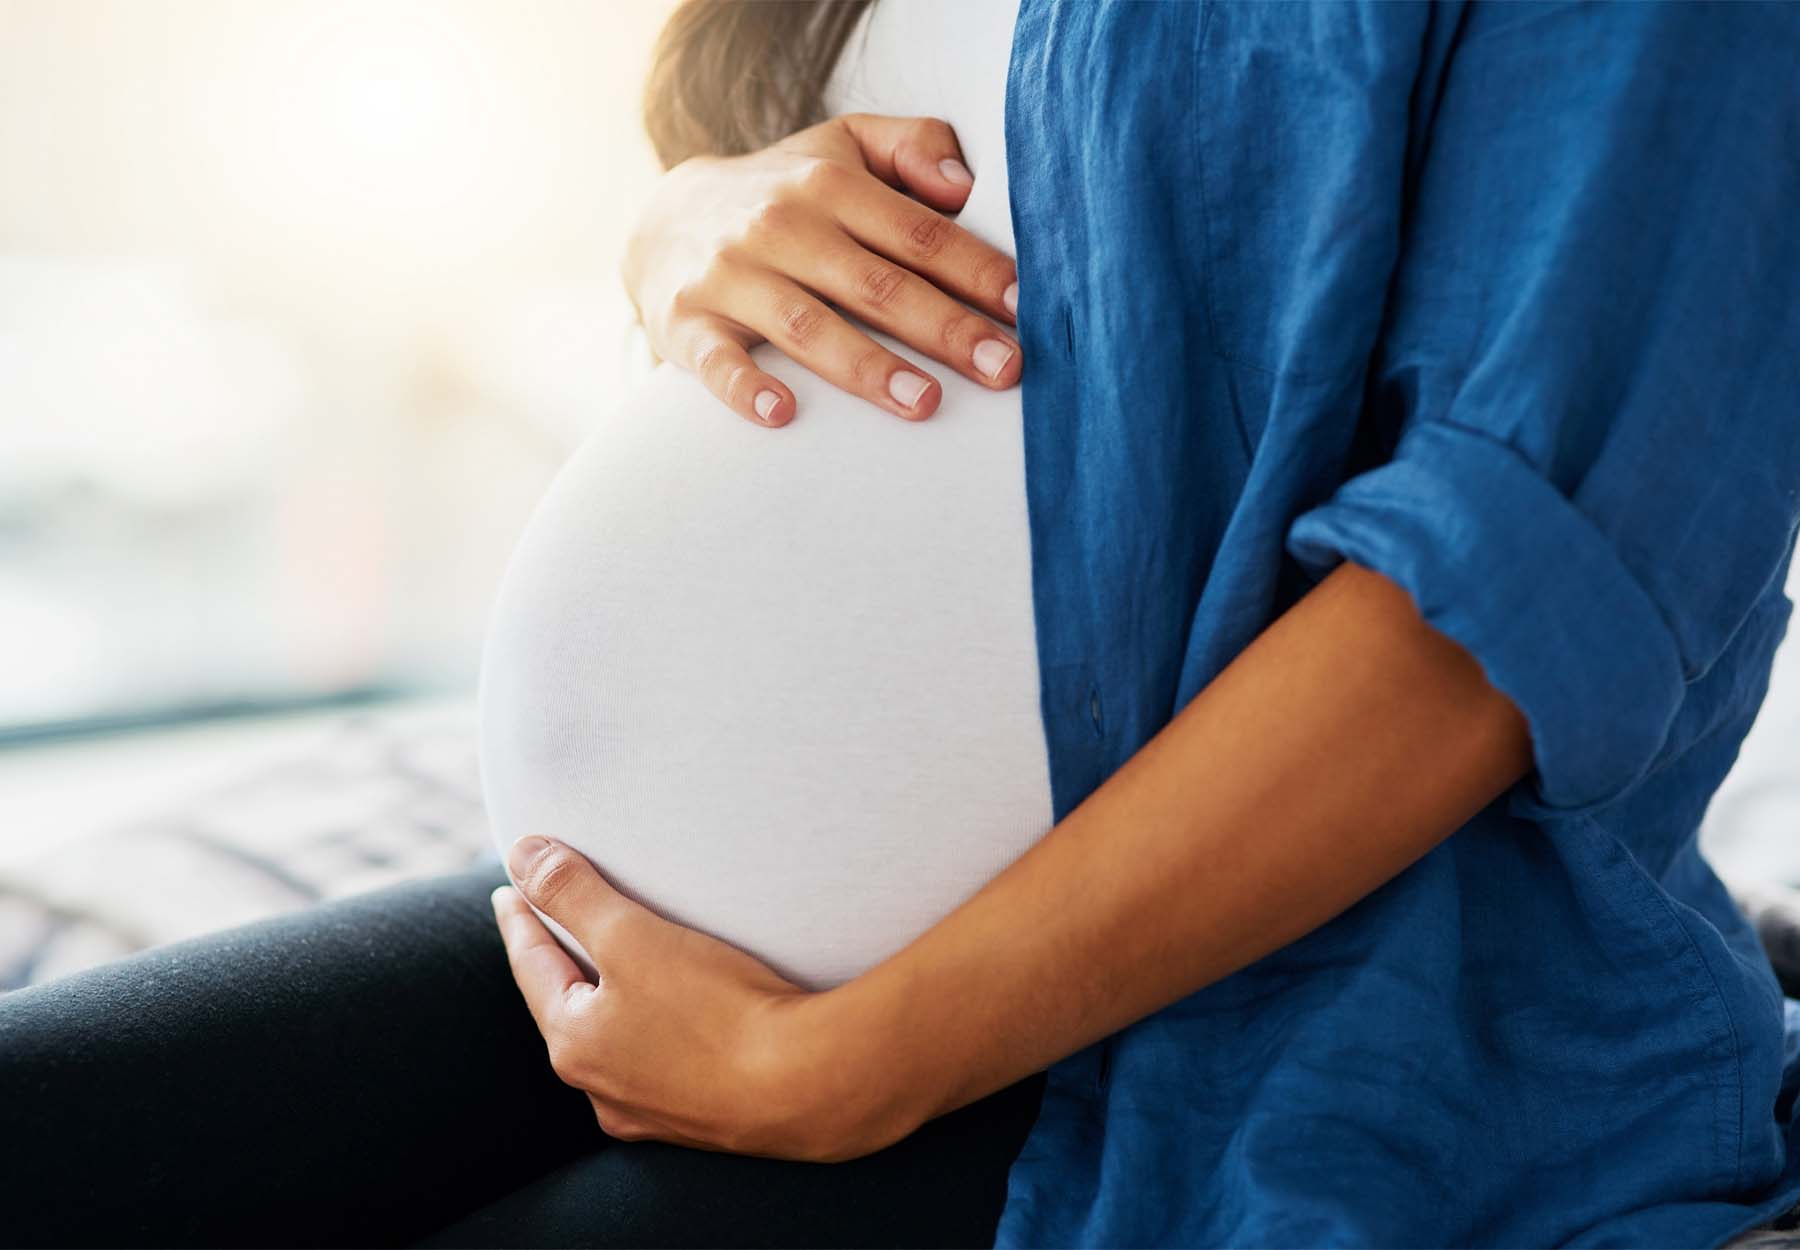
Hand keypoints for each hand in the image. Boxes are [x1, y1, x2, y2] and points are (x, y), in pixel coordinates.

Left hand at [494, 836, 915, 1160]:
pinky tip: (679, 1026)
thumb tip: (520, 855)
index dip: (521, 919)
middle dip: (562, 964)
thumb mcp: (631, 937)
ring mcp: (652, 1112)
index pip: (532, 964)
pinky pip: (663, 1065)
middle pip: (568, 1006)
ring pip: (616, 1042)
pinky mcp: (703, 1119)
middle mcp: (601, 1087)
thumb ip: (571, 893)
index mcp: (574, 1042)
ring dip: (612, 1004)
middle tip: (555, 926)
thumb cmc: (716, 1009)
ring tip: (619, 973)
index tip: (508, 891)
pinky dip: (659, 1034)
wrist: (807, 1086)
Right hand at [622, 113, 1022, 426]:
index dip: (975, 269)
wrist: (664, 220)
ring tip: (925, 404)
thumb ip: (910, 147)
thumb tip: (965, 184)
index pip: (918, 232)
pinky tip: (782, 414)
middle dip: (946, 328)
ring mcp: (732, 276)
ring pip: (809, 326)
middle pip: (877, 283)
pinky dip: (746, 387)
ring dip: (868, 368)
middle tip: (1004, 369)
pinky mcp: (687, 323)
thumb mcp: (843, 146)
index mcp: (830, 183)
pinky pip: (718, 361)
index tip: (1023, 308)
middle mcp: (782, 225)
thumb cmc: (784, 194)